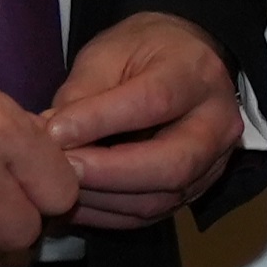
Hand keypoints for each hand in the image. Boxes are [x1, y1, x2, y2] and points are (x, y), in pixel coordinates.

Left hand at [47, 12, 241, 229]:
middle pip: (171, 164)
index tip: (54, 131)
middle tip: (60, 169)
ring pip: (160, 198)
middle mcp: (216, 123)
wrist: (186, 66)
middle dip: (108, 174)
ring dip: (102, 199)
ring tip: (60, 186)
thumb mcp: (109, 52)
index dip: (101, 121)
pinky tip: (76, 203)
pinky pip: (151, 214)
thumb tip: (50, 136)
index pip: (154, 102)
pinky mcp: (195, 191)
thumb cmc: (144, 52)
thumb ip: (82, 92)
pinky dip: (108, 214)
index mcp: (196, 73)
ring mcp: (212, 164)